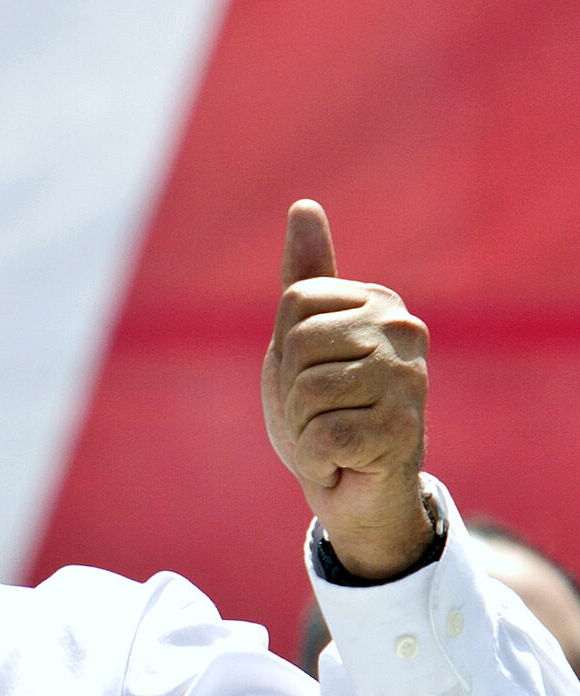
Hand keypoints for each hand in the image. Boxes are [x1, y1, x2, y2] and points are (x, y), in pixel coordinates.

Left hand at [261, 200, 431, 578]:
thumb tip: (304, 205)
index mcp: (378, 302)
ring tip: (332, 437)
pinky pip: (322, 436)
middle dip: (291, 392)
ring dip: (302, 430)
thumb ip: (305, 275)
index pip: (293, 303)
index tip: (313, 374)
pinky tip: (343, 462)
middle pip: (296, 345)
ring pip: (307, 392)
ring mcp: (408, 379)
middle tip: (321, 413)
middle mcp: (403, 331)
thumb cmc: (326, 411)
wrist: (355, 490)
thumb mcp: (302, 340)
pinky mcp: (403, 430)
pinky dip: (317, 460)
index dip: (285, 351)